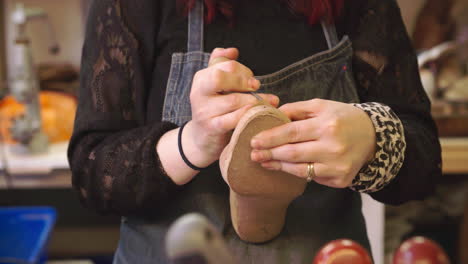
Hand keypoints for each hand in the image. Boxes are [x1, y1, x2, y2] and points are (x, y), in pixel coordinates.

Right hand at [185, 48, 278, 167]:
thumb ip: (221, 65)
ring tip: (268, 102)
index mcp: (201, 78)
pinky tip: (259, 113)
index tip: (252, 79)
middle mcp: (199, 93)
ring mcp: (204, 112)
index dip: (242, 69)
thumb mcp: (215, 86)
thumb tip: (232, 50)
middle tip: (256, 86)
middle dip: (243, 80)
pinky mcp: (212, 128)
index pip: (223, 65)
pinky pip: (232, 120)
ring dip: (254, 100)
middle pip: (220, 78)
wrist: (201, 139)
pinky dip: (247, 115)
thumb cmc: (214, 108)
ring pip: (232, 100)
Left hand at [250, 99, 375, 187]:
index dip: (270, 137)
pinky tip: (286, 167)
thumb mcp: (322, 106)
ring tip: (264, 161)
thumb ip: (297, 109)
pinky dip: (297, 172)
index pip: (292, 132)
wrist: (373, 137)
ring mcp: (337, 166)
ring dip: (278, 166)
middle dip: (270, 154)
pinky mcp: (340, 180)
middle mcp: (333, 147)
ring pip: (299, 170)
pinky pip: (312, 178)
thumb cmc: (343, 118)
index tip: (254, 141)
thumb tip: (272, 115)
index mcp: (327, 125)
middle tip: (253, 154)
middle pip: (292, 153)